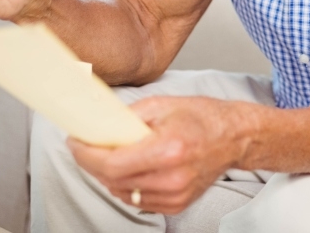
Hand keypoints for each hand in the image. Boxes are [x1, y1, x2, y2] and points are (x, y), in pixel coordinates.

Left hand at [67, 96, 254, 213]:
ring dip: (108, 175)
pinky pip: (137, 200)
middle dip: (92, 163)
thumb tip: (97, 126)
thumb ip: (126, 118)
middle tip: (86, 146)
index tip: (75, 143)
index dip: (86, 156)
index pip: (112, 164)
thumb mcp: (161, 105)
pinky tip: (131, 168)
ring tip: (111, 154)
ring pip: (122, 193)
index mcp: (169, 149)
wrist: (234, 137)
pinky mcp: (177, 204)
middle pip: (113, 180)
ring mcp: (175, 194)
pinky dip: (126, 185)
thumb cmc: (202, 117)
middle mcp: (173, 177)